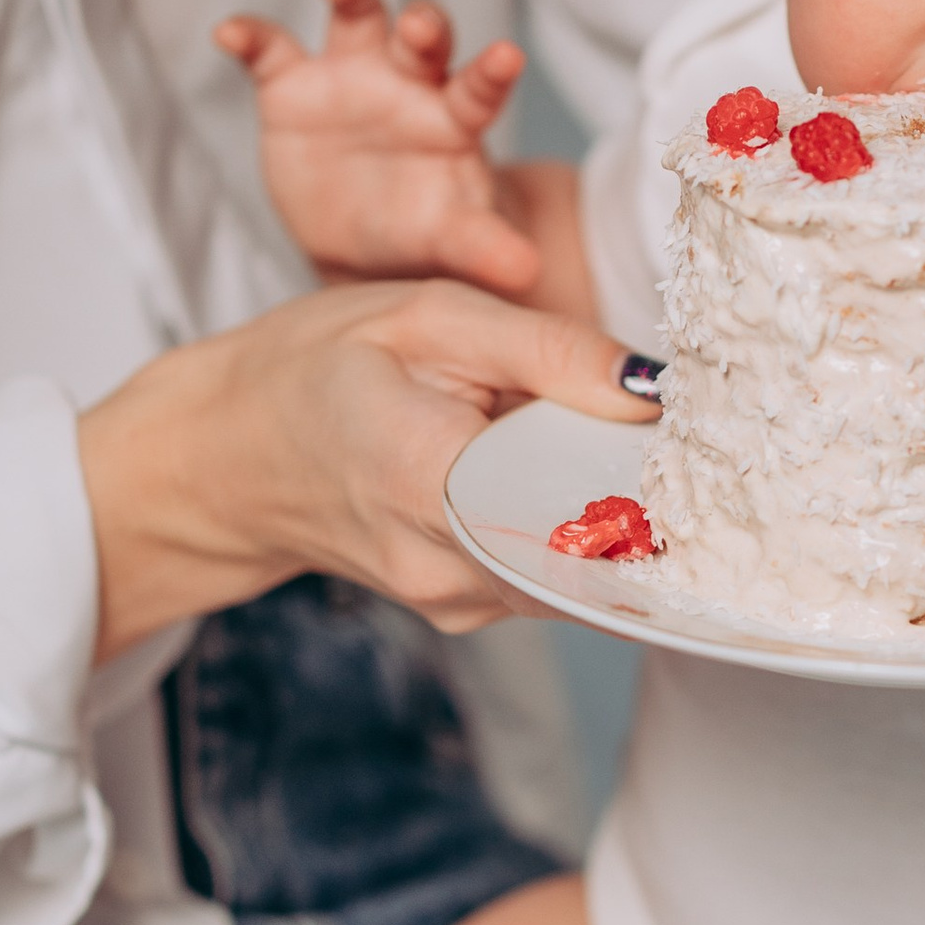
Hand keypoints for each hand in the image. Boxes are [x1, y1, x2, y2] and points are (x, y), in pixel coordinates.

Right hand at [79, 279, 655, 657]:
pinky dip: (575, 526)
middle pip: (596, 546)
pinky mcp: (466, 609)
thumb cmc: (308, 369)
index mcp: (430, 478)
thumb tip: (652, 386)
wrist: (220, 458)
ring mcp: (457, 602)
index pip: (584, 507)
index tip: (704, 441)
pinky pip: (552, 575)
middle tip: (686, 433)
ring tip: (617, 442)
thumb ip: (546, 349)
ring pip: (581, 567)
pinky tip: (567, 474)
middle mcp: (447, 566)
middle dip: (648, 491)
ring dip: (612, 509)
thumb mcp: (426, 315)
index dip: (656, 475)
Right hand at [214, 0, 539, 294]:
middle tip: (420, 26)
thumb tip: (527, 273)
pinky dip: (252, 36)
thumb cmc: (424, 229)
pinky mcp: (292, 87)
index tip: (507, 56)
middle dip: (423, 25)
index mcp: (456, 119)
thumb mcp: (452, 242)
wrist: (364, 243)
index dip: (492, 72)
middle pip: (422, 38)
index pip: (480, 89)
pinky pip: (270, 52)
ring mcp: (350, 76)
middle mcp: (409, 82)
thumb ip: (485, 248)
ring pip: (357, 17)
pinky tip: (231, 32)